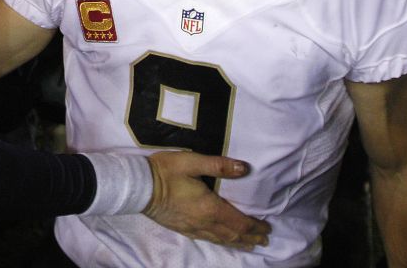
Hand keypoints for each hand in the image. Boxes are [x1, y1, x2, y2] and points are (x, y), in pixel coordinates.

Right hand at [144, 151, 271, 249]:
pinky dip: (220, 243)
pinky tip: (222, 242)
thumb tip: (244, 168)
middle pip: (232, 234)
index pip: (239, 222)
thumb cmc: (165, 171)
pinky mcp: (183, 229)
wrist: (139, 187)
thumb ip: (219, 165)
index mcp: (210, 207)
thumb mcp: (192, 162)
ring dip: (237, 242)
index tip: (268, 227)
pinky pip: (207, 240)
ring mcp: (192, 228)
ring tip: (249, 245)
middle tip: (264, 239)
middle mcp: (204, 222)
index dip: (255, 227)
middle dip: (250, 237)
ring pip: (220, 240)